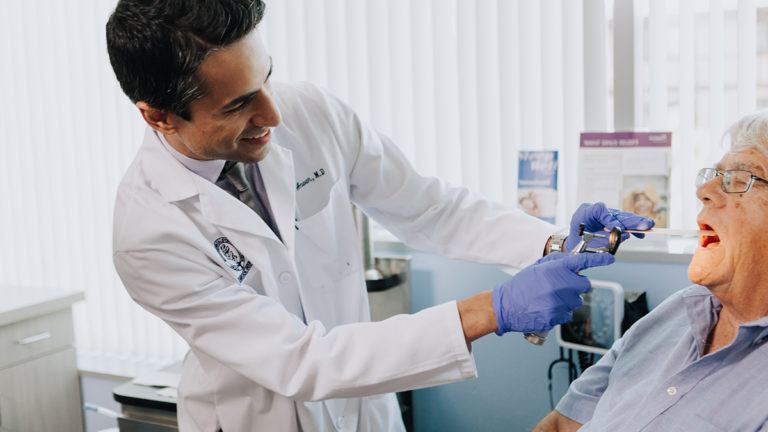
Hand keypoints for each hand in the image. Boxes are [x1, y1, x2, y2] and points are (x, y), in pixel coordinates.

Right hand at [492, 252, 614, 334]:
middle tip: (560, 287)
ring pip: (576, 302)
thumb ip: (556, 262)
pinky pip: (567, 314)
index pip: (583, 262)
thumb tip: (572, 258)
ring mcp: (560, 302)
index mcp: (556, 269)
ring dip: (567, 301)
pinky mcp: (557, 316)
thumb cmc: (521, 286)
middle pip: (584, 285)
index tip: (609, 260)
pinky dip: (559, 313)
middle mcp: (561, 284)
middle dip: (575, 286)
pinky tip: (546, 309)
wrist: (506, 306)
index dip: (599, 260)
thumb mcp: (537, 267)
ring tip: (549, 299)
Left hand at [565, 202, 654, 251]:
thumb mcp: (582, 241)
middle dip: (631, 220)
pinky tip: (642, 233)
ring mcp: (604, 215)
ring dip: (636, 222)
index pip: (600, 209)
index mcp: (584, 212)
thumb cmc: (576, 242)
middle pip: (616, 213)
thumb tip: (623, 235)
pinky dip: (633, 228)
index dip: (610, 218)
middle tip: (645, 224)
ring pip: (622, 217)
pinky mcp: (611, 221)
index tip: (618, 228)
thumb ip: (601, 238)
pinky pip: (624, 223)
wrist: (573, 242)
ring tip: (649, 225)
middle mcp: (596, 211)